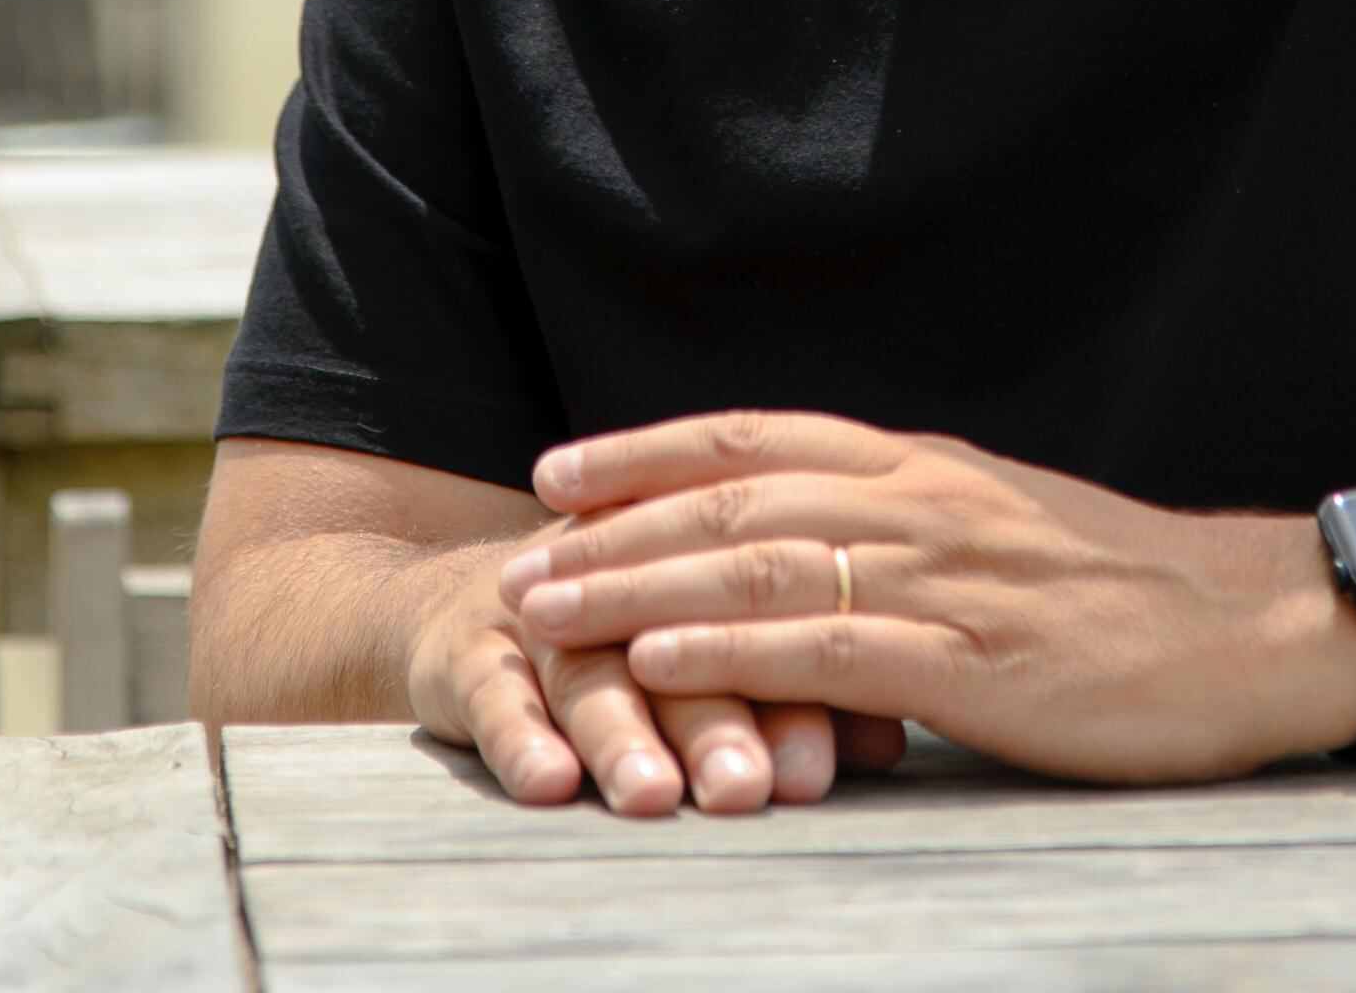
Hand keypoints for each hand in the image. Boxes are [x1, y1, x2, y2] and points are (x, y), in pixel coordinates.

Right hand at [401, 539, 892, 814]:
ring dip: (620, 732)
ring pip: (589, 668)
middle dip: (720, 716)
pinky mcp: (467, 649)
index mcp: (702, 562)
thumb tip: (888, 739)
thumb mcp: (717, 648)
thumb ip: (801, 687)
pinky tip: (547, 781)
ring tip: (651, 793)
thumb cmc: (637, 632)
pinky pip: (492, 693)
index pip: (766, 612)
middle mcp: (624, 583)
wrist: (488, 597)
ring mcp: (544, 616)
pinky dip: (519, 735)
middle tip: (750, 784)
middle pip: (679, 641)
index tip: (851, 754)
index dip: (809, 682)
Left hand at [496, 412, 1355, 784]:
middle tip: (516, 554)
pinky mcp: (974, 664)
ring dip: (639, 590)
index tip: (555, 469)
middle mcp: (920, 504)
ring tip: (548, 609)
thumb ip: (906, 527)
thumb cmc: (1126, 595)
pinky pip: (828, 649)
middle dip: (612, 527)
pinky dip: (731, 654)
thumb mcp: (1002, 531)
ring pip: (760, 569)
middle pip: (734, 502)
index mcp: (925, 469)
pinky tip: (659, 667)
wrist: (1257, 626)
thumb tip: (811, 543)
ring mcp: (945, 581)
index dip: (647, 452)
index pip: (758, 442)